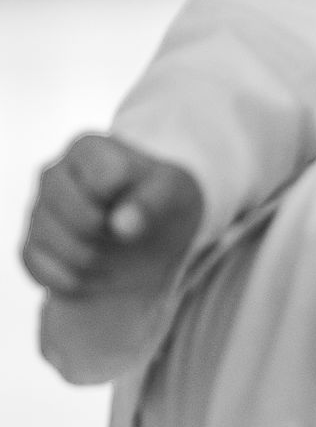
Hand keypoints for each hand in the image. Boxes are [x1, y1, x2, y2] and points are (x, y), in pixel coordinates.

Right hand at [22, 134, 202, 383]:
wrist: (155, 238)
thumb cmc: (162, 202)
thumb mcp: (174, 193)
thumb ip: (152, 202)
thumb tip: (121, 225)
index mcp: (88, 149)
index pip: (102, 180)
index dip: (126, 203)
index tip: (138, 204)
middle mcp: (54, 174)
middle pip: (71, 213)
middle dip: (104, 232)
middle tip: (124, 234)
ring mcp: (37, 211)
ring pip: (50, 241)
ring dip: (91, 258)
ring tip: (112, 252)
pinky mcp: (30, 246)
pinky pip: (37, 267)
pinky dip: (71, 278)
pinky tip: (93, 270)